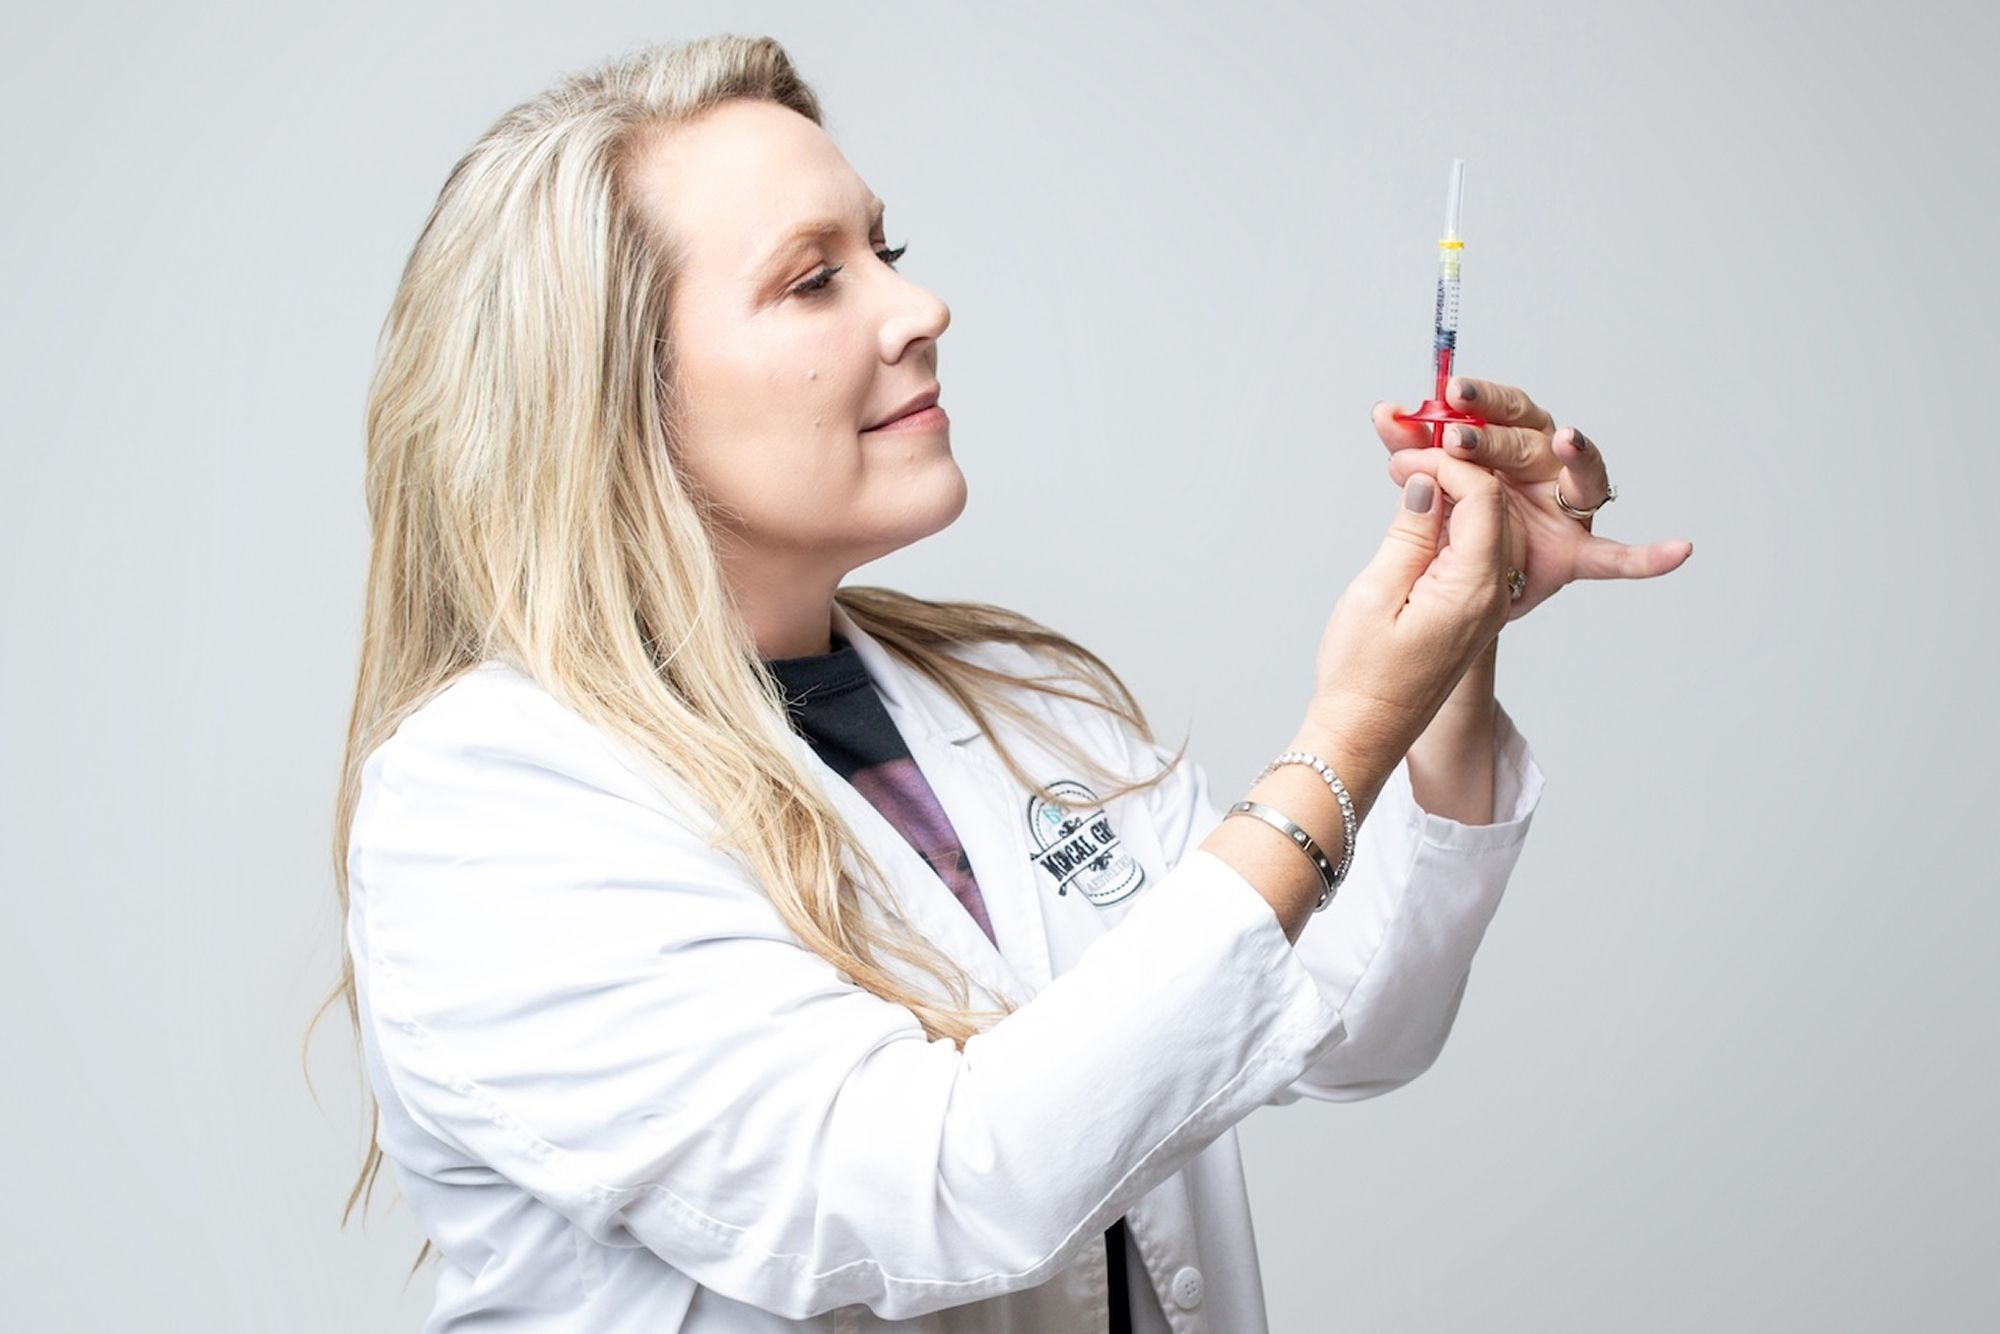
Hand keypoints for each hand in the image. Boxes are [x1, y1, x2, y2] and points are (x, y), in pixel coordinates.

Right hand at [1306, 453, 1521, 773]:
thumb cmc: (1362, 676)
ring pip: (1484, 526)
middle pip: (1492, 507)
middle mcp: (1492, 595)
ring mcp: (1485, 604)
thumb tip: (1427, 484)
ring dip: (1450, 494)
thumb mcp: (1377, 593)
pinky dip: (1448, 523)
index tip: (1405, 454)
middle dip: (1453, 470)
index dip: (1447, 464)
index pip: (1482, 498)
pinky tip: (1418, 511)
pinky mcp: (1470, 611)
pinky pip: (1472, 551)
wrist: (1363, 734)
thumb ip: (1410, 533)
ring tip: (1408, 474)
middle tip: (1404, 451)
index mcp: (1474, 588)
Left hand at [1371, 377, 1692, 619]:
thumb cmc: (1448, 521)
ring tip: (1567, 441)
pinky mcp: (1575, 551)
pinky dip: (1647, 556)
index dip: (1477, 397)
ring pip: (1579, 475)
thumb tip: (1383, 411)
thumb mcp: (1424, 483)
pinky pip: (1615, 556)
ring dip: (1575, 455)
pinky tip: (1679, 551)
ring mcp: (1566, 506)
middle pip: (1531, 438)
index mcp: (1509, 440)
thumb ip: (1411, 449)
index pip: (1500, 407)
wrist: (1448, 590)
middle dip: (1495, 436)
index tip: (1449, 390)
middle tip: (1458, 438)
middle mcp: (1546, 464)